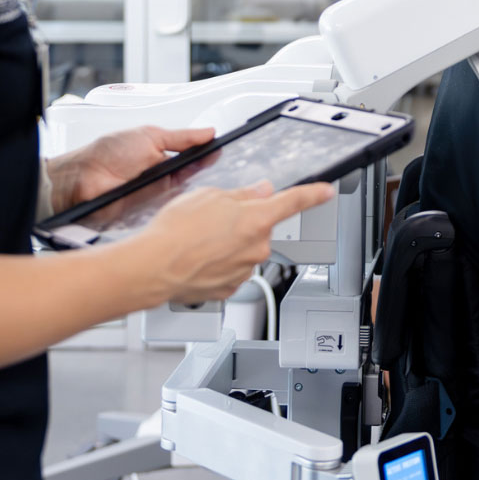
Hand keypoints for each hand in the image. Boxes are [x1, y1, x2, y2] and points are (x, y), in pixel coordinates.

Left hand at [47, 125, 212, 213]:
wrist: (84, 178)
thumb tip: (208, 132)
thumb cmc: (109, 153)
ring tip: (202, 180)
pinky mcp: (151, 212)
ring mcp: (157, 196)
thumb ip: (181, 137)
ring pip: (184, 194)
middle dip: (203, 171)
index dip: (206, 155)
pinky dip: (177, 204)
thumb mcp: (150, 136)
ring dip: (192, 188)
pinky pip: (170, 208)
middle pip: (192, 177)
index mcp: (162, 156)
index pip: (192, 157)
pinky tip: (185, 198)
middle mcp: (161, 176)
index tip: (219, 151)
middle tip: (214, 164)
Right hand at [134, 181, 335, 305]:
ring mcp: (245, 270)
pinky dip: (218, 263)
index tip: (325, 191)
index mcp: (257, 218)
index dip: (313, 194)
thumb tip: (259, 192)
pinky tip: (198, 258)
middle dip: (243, 222)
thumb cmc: (176, 230)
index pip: (294, 202)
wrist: (153, 267)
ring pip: (244, 250)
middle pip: (259, 228)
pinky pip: (231, 269)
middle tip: (213, 220)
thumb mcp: (209, 196)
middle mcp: (257, 246)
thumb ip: (241, 194)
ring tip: (198, 241)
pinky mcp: (230, 287)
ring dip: (228, 244)